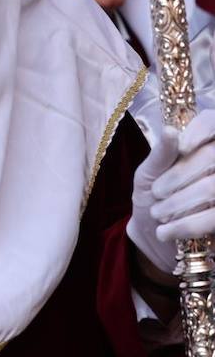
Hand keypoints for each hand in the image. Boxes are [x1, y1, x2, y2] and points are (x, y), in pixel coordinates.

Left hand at [130, 108, 214, 274]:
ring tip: (158, 213)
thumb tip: (171, 132)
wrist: (153, 233)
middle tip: (157, 192)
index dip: (201, 131)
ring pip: (212, 187)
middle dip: (180, 175)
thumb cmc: (151, 196)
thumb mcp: (148, 174)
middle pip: (212, 156)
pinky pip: (213, 217)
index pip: (212, 122)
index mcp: (200, 146)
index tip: (183, 147)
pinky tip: (166, 231)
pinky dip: (187, 225)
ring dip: (180, 202)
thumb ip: (161, 154)